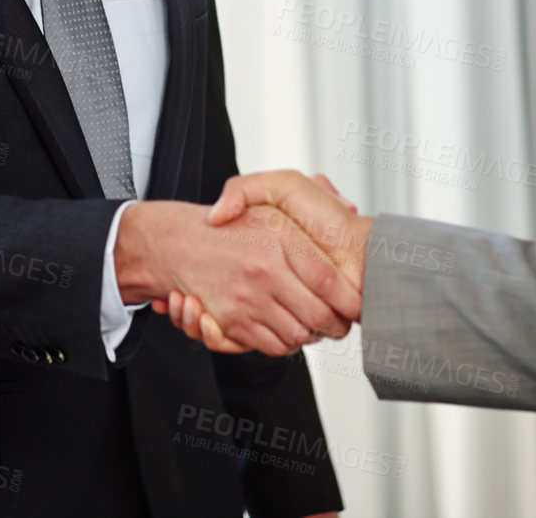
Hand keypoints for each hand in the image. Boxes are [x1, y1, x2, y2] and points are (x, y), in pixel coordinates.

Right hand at [114, 200, 359, 356]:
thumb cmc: (234, 224)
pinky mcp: (232, 321)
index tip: (358, 304)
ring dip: (310, 335)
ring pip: (298, 334)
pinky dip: (283, 343)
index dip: (350, 299)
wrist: (177, 243)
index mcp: (280, 238)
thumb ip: (314, 191)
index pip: (329, 280)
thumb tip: (349, 206)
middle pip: (319, 315)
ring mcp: (248, 297)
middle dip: (335, 324)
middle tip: (339, 321)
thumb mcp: (274, 193)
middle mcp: (265, 269)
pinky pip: (271, 345)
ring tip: (314, 325)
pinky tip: (286, 328)